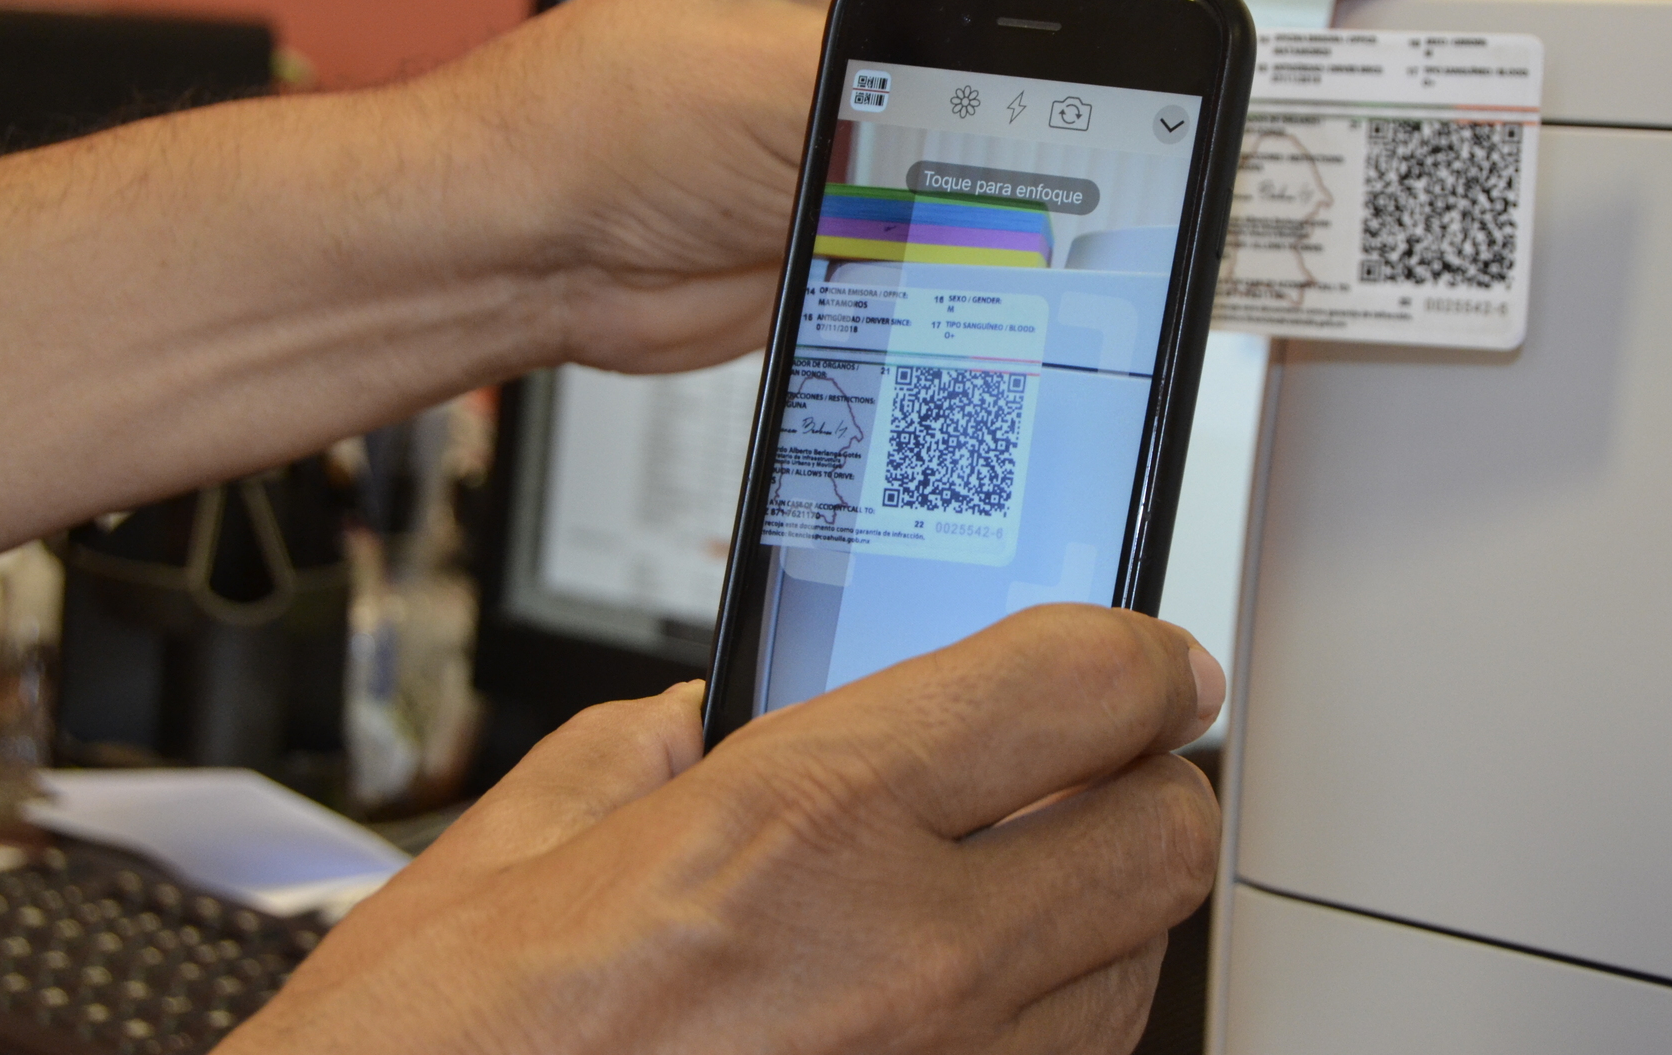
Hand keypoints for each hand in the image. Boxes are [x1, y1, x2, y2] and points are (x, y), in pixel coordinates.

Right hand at [223, 606, 1223, 1054]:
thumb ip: (637, 750)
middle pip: (1162, 837)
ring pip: (1141, 969)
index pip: (1076, 689)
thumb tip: (706, 714)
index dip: (1134, 653)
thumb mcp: (508, 854)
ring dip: (1102, 903)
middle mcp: (902, 968)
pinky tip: (962, 994)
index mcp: (795, 829)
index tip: (1136, 657)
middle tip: (1090, 755)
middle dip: (1145, 776)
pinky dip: (1048, 1018)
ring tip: (1013, 875)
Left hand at [422, 0, 1145, 375]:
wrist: (540, 246)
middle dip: (1073, 81)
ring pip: (1035, 113)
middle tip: (1067, 144)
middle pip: (1062, 10)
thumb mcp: (775, 74)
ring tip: (992, 203)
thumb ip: (918, 76)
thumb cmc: (603, 120)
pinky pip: (987, 197)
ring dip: (1029, 166)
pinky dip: (993, 229)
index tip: (1110, 52)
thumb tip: (1038, 101)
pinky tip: (964, 247)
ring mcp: (894, 94)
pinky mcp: (886, 182)